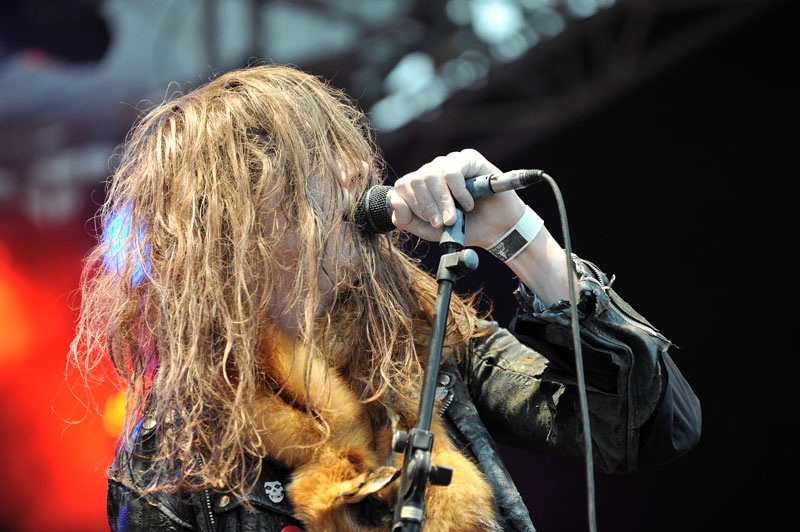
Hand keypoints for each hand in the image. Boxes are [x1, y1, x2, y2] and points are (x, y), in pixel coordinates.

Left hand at [389, 149, 527, 247]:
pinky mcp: (468, 158)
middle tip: (443, 223)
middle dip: (429, 207)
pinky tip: (468, 202)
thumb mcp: (429, 231)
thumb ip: (406, 220)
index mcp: (421, 185)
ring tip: (456, 217)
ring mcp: (450, 162)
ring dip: (443, 202)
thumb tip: (394, 200)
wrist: (496, 229)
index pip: (403, 186)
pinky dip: (458, 192)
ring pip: (432, 175)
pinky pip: (452, 172)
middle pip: (416, 180)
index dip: (413, 206)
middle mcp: (433, 170)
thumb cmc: (464, 228)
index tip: (431, 222)